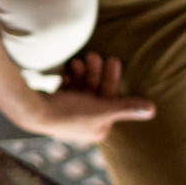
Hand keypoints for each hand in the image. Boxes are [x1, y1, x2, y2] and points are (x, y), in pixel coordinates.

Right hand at [13, 52, 154, 144]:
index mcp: (99, 130)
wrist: (31, 110)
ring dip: (83, 74)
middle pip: (96, 94)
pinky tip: (68, 70)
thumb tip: (153, 110)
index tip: (113, 59)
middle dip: (96, 74)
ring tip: (78, 61)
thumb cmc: (69, 111)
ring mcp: (69, 117)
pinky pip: (68, 91)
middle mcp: (85, 126)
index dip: (111, 79)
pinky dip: (70, 80)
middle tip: (95, 55)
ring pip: (82, 90)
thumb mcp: (103, 108)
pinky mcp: (55, 108)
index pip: (111, 100)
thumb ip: (127, 107)